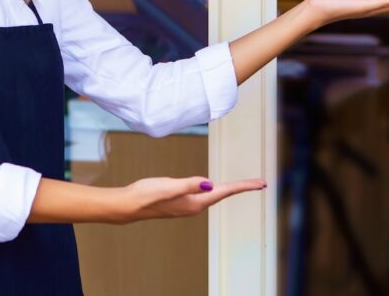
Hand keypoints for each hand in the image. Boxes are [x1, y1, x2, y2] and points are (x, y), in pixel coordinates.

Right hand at [117, 176, 266, 223]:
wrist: (128, 205)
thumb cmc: (146, 195)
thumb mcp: (169, 186)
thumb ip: (189, 184)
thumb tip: (210, 184)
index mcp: (194, 202)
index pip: (224, 192)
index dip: (243, 186)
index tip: (260, 183)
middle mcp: (194, 206)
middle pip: (223, 194)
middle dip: (241, 188)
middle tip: (259, 183)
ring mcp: (186, 205)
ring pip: (214, 195)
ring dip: (229, 189)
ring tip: (243, 185)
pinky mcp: (179, 201)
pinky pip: (203, 194)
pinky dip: (215, 190)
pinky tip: (213, 187)